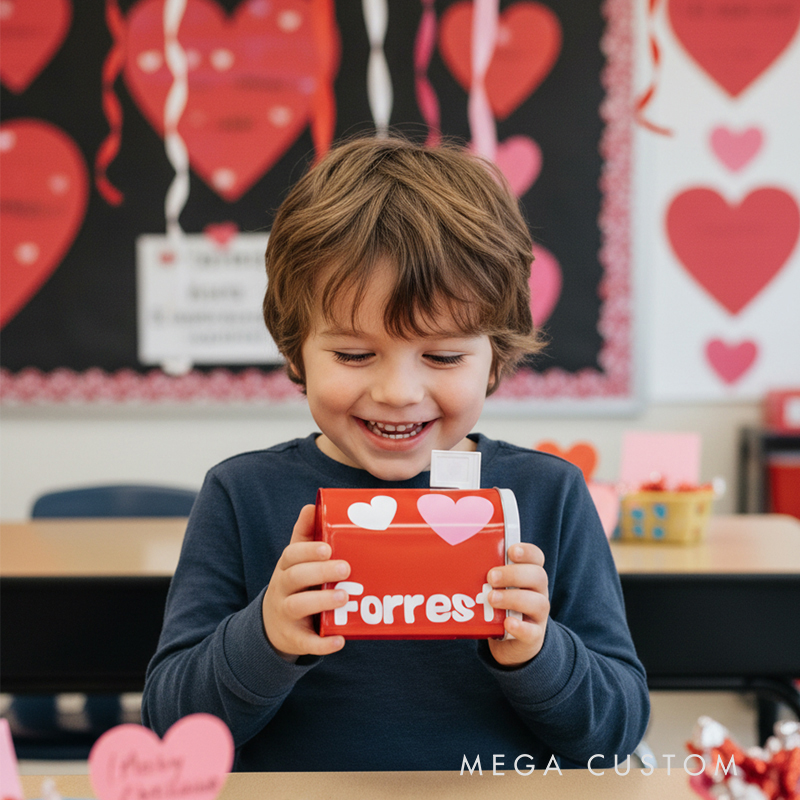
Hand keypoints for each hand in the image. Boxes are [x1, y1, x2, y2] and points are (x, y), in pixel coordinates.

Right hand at [262, 504, 350, 660]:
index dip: (308, 551)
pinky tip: (340, 640)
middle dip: (319, 572)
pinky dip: (322, 643)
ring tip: (344, 597)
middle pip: (295, 578)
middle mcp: (282, 589)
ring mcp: (286, 614)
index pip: (291, 555)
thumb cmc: (295, 583)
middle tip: (346, 568)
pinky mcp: (294, 639)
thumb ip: (305, 534)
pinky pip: (306, 642)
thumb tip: (313, 504)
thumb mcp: (296, 560)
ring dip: (321, 602)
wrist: (273, 625)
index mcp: (286, 567)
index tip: (327, 547)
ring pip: (297, 607)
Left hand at [486, 543, 549, 666]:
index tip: (511, 551)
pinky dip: (520, 627)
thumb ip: (485, 574)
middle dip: (513, 574)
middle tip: (490, 577)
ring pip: (538, 603)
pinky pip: (532, 631)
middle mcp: (538, 592)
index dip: (527, 552)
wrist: (511, 642)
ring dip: (513, 598)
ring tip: (491, 599)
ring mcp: (538, 615)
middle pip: (538, 576)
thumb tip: (455, 554)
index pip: (536, 557)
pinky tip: (507, 623)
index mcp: (529, 575)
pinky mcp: (534, 636)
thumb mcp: (495, 587)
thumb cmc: (500, 606)